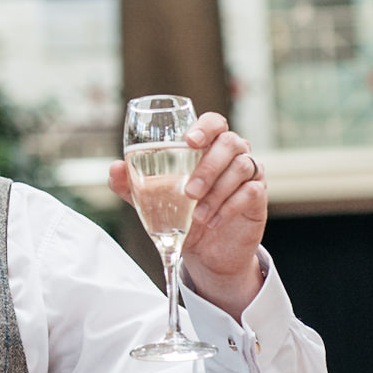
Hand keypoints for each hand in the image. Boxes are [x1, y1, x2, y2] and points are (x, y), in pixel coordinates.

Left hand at [109, 110, 266, 318]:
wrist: (204, 251)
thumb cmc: (179, 214)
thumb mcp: (150, 200)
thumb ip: (131, 183)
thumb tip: (114, 167)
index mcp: (207, 146)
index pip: (214, 122)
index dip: (205, 126)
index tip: (189, 141)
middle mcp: (232, 154)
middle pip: (231, 142)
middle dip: (208, 166)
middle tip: (189, 192)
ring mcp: (249, 174)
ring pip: (243, 167)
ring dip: (218, 192)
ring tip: (198, 216)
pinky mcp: (258, 197)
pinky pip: (252, 192)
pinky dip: (230, 206)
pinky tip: (213, 221)